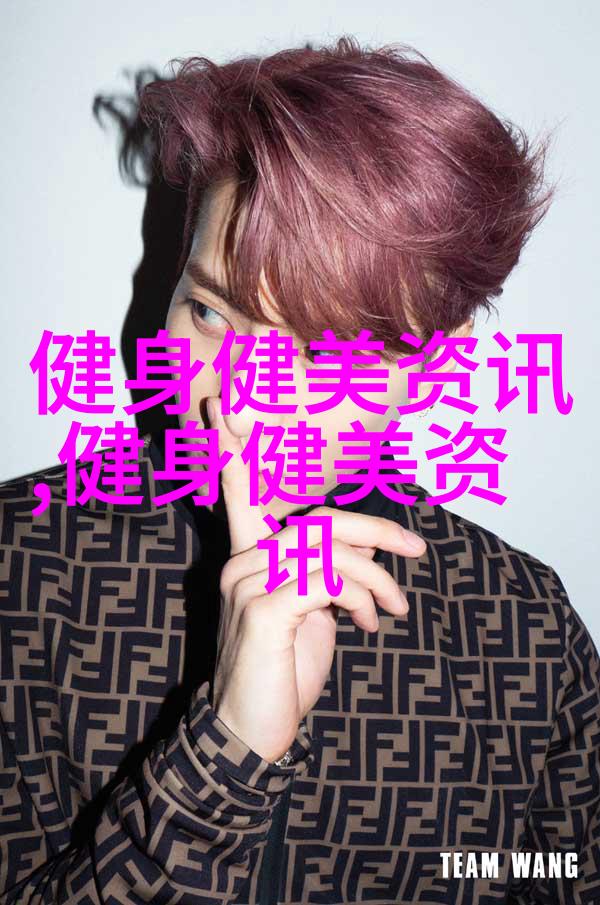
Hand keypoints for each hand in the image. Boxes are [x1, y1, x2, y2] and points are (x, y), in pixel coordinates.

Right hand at [207, 397, 426, 761]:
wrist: (252, 733)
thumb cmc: (284, 669)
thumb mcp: (315, 612)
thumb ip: (330, 572)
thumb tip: (366, 548)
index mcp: (249, 557)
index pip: (239, 493)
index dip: (232, 448)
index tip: (219, 402)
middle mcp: (241, 561)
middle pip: (320, 521)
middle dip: (377, 533)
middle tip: (417, 553)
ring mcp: (247, 583)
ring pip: (330, 550)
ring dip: (376, 579)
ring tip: (393, 612)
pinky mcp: (264, 609)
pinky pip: (327, 580)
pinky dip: (359, 597)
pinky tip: (366, 624)